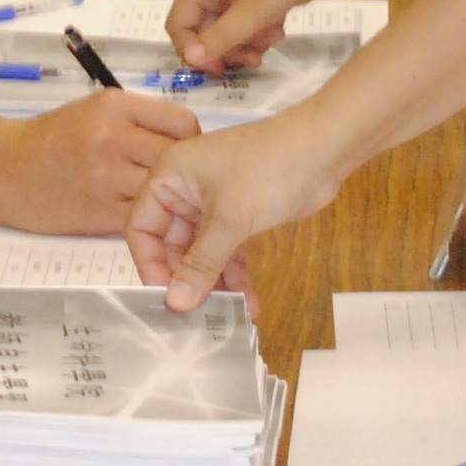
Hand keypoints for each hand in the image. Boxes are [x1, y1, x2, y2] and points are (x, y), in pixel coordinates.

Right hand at [0, 88, 202, 234]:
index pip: (182, 122)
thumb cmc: (50, 139)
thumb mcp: (93, 109)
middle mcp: (112, 137)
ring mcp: (107, 176)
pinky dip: (150, 217)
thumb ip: (137, 119)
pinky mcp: (100, 211)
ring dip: (169, 196)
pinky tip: (143, 213)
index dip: (189, 140)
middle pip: (178, 157)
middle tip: (180, 178)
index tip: (183, 150)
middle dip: (183, 171)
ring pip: (165, 189)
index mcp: (114, 106)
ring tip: (164, 197)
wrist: (3, 168)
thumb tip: (183, 136)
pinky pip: (144, 215)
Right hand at [124, 111, 349, 309]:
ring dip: (214, 282)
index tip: (166, 297)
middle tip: (197, 315)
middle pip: (171, 244)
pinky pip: (227, 250)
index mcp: (169, 176)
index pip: (141, 227)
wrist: (324, 149)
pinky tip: (248, 304)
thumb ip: (200, 264)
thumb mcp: (229, 219)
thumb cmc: (267, 170)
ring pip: (201, 251)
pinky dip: (236, 275)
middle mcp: (184, 189)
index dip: (149, 263)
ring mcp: (213, 202)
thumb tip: (175, 304)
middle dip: (186, 279)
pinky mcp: (239, 214)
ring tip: (225, 316)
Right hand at [165, 0, 348, 71]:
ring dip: (246, 43)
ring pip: (227, 30)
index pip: (178, 22)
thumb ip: (220, 38)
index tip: (217, 68)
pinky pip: (245, 24)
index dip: (192, 49)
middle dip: (226, 49)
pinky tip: (277, 31)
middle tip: (250, 61)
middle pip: (204, 30)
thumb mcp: (254, 11)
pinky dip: (258, 33)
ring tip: (270, 42)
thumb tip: (188, 59)